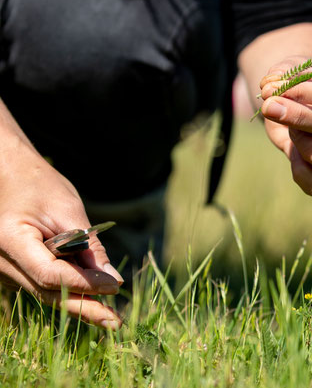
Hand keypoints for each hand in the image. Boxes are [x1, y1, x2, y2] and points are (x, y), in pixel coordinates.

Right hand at [0, 143, 123, 328]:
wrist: (12, 175)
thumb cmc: (40, 185)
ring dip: (79, 303)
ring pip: (46, 292)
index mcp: (10, 240)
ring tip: (109, 317)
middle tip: (115, 323)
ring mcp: (6, 268)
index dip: (83, 283)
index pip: (49, 273)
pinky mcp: (16, 268)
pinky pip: (44, 284)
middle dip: (84, 308)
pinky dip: (69, 290)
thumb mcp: (68, 208)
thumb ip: (89, 245)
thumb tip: (112, 280)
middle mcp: (2, 261)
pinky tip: (92, 298)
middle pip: (47, 291)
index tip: (114, 287)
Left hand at [259, 56, 311, 195]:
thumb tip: (269, 88)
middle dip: (298, 115)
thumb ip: (282, 76)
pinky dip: (301, 173)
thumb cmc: (296, 86)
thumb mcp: (290, 73)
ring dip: (308, 147)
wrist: (291, 101)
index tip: (271, 88)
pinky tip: (288, 150)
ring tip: (289, 131)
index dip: (300, 92)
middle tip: (269, 105)